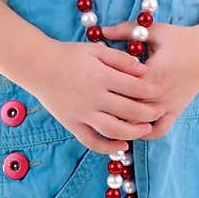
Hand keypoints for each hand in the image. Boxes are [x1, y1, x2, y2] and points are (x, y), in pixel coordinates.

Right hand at [29, 39, 163, 154]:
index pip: (134, 87)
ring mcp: (82, 113)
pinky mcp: (72, 124)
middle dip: (149, 113)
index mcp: (101, 76)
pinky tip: (122, 145)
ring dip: (134, 132)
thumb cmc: (69, 54)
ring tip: (146, 129)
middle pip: (129, 110)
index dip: (151, 91)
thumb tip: (144, 70)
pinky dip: (108, 147)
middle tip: (160, 111)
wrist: (37, 66)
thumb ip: (121, 60)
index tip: (161, 91)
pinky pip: (92, 141)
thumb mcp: (96, 50)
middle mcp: (93, 97)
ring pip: (113, 130)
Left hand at [98, 20, 198, 138]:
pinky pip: (159, 130)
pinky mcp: (176, 111)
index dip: (105, 89)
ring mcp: (168, 105)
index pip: (121, 88)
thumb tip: (101, 30)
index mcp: (152, 73)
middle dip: (109, 109)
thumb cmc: (181, 38)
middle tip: (93, 106)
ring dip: (125, 123)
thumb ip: (126, 31)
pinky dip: (145, 133)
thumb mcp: (155, 31)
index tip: (91, 85)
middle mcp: (160, 94)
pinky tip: (132, 128)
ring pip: (140, 124)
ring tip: (108, 119)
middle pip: (127, 110)